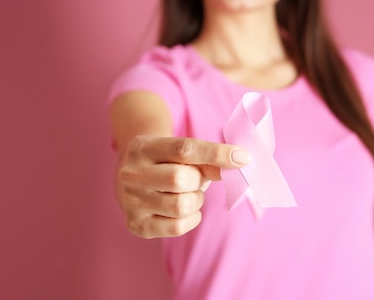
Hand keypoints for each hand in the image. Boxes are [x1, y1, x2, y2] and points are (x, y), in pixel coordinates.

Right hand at [117, 135, 250, 238]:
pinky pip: (177, 227)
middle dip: (198, 180)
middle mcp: (131, 174)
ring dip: (196, 200)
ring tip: (189, 194)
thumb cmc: (167, 163)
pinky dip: (191, 218)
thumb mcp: (181, 152)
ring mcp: (131, 201)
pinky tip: (185, 209)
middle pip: (179, 179)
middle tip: (196, 179)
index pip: (184, 149)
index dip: (216, 153)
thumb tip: (238, 163)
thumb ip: (206, 158)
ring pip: (180, 206)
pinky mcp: (137, 225)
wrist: (134, 180)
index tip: (243, 158)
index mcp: (142, 147)